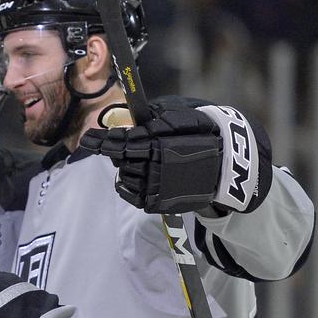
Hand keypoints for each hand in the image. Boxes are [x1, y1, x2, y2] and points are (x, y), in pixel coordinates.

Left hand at [81, 104, 269, 214]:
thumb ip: (158, 117)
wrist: (228, 168)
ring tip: (130, 161)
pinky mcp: (158, 201)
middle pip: (120, 159)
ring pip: (124, 176)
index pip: (124, 142)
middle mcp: (157, 166)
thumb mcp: (186, 118)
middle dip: (111, 151)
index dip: (105, 140)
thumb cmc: (204, 137)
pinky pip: (130, 195)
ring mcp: (157, 186)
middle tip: (99, 144)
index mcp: (161, 144)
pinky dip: (126, 186)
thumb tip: (134, 116)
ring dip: (122, 167)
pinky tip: (130, 178)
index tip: (89, 138)